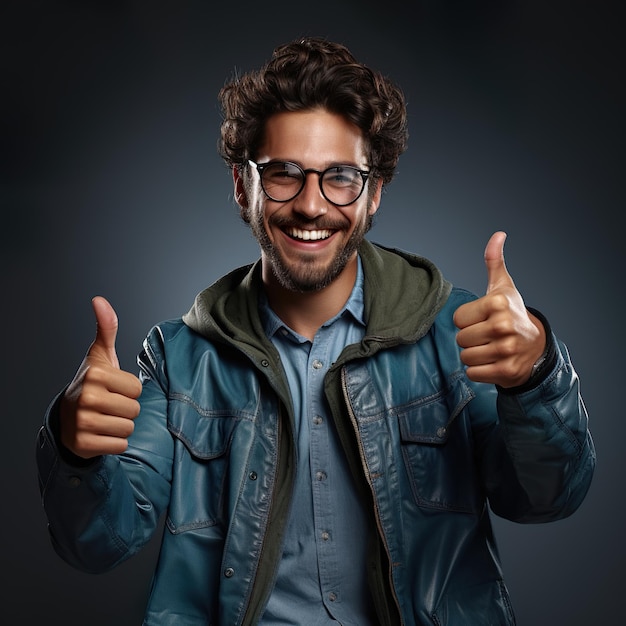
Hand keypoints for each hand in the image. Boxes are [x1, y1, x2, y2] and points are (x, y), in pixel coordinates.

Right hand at [60, 296, 141, 457]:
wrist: (67, 417)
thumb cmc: (92, 383)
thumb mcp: (100, 355)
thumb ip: (106, 328)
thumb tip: (99, 300)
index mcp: (96, 375)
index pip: (137, 389)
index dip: (129, 390)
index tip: (114, 389)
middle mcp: (87, 398)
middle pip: (134, 410)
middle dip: (127, 409)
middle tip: (110, 405)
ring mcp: (83, 423)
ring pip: (128, 428)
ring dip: (121, 426)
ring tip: (106, 418)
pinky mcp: (84, 444)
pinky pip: (120, 445)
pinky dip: (115, 442)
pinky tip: (102, 434)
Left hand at [453, 231, 545, 387]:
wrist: (535, 347)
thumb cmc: (512, 314)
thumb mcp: (503, 287)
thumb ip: (494, 261)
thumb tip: (498, 235)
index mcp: (497, 304)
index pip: (458, 319)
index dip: (467, 321)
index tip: (483, 319)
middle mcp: (503, 326)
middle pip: (460, 339)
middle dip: (469, 340)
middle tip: (487, 336)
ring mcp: (507, 350)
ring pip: (465, 358)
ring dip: (473, 356)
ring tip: (490, 348)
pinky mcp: (507, 371)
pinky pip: (473, 374)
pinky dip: (479, 371)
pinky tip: (493, 362)